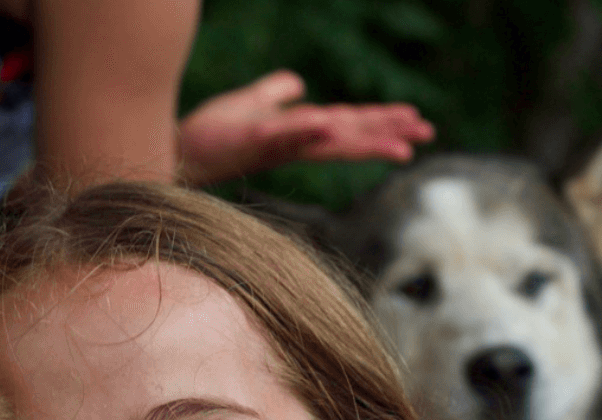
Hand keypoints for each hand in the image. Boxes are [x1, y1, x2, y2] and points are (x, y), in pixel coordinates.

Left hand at [177, 71, 434, 186]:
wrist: (176, 152)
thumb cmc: (210, 134)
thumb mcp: (250, 106)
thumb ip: (275, 95)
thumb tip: (298, 85)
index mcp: (298, 133)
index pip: (348, 125)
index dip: (382, 122)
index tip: (417, 121)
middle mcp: (292, 142)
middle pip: (348, 136)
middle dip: (387, 135)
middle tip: (425, 136)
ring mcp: (274, 144)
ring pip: (326, 141)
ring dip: (361, 141)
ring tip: (398, 144)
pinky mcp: (250, 142)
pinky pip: (283, 135)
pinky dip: (306, 130)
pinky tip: (328, 124)